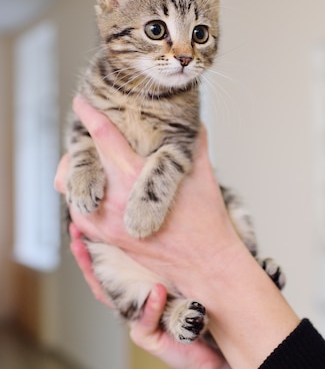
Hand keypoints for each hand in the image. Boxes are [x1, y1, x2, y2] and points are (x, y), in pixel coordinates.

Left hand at [56, 96, 299, 368]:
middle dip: (80, 143)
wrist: (204, 265)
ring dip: (78, 170)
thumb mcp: (202, 172)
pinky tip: (97, 188)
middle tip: (86, 132)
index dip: (89, 116)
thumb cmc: (206, 219)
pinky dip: (83, 195)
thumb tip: (192, 118)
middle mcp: (115, 198)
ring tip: (90, 160)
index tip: (81, 103)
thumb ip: (193, 140)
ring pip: (73, 186)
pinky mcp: (105, 237)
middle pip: (80, 160)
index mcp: (137, 177)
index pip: (103, 137)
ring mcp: (107, 221)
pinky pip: (80, 211)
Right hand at [71, 234, 260, 368]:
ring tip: (93, 254)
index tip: (80, 226)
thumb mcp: (180, 279)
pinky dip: (152, 305)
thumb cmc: (196, 310)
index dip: (92, 248)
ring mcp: (136, 322)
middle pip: (100, 281)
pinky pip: (146, 320)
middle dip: (86, 260)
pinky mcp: (148, 338)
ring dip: (101, 278)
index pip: (109, 267)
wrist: (211, 351)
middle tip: (76, 238)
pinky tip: (158, 290)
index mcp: (136, 289)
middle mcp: (130, 305)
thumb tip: (164, 223)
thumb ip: (168, 260)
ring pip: (112, 300)